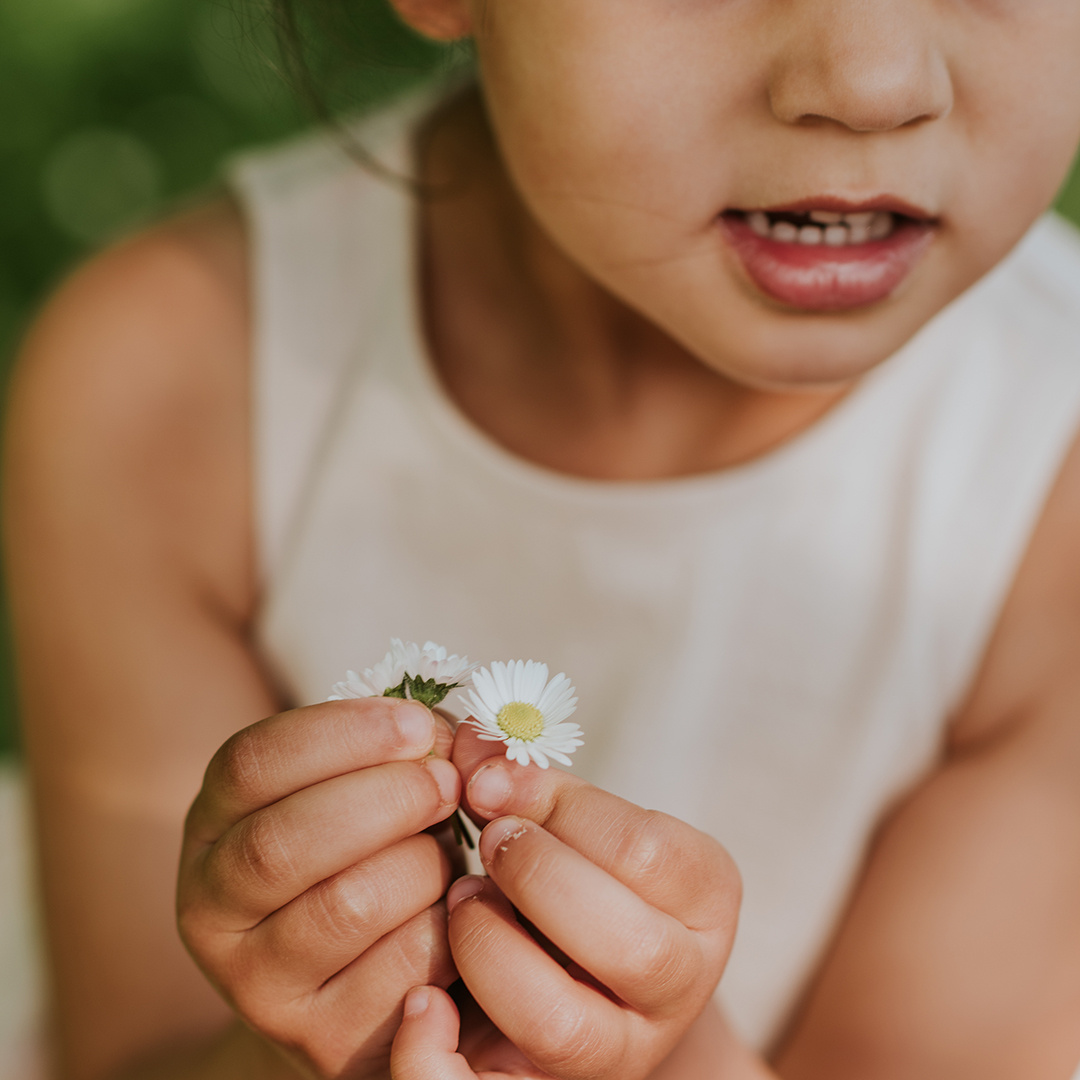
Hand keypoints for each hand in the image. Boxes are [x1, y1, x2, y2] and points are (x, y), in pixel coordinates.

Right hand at [177, 698, 461, 1078]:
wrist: (357, 985)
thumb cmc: (370, 854)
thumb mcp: (366, 788)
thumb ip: (408, 750)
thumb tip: (463, 737)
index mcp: (214, 824)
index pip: (251, 764)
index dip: (340, 733)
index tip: (416, 724)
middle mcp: (213, 907)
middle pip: (284, 842)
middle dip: (387, 798)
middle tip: (447, 783)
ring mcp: (258, 984)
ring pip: (349, 905)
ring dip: (424, 862)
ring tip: (448, 849)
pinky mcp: (322, 1038)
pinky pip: (401, 966)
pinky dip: (447, 923)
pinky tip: (456, 905)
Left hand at [407, 726, 741, 1079]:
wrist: (589, 965)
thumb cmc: (583, 867)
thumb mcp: (581, 821)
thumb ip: (532, 783)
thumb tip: (471, 739)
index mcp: (704, 899)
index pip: (645, 854)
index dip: (556, 808)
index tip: (487, 778)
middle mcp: (678, 987)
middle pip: (629, 948)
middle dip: (537, 877)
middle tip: (488, 839)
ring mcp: (617, 1050)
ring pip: (565, 1027)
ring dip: (491, 950)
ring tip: (460, 899)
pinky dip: (438, 1059)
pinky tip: (418, 1001)